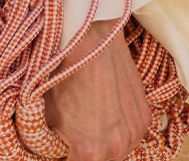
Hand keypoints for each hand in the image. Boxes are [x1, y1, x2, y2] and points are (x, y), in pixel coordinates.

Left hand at [45, 19, 150, 160]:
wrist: (89, 38)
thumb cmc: (62, 73)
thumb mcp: (44, 114)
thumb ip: (49, 142)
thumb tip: (50, 149)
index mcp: (90, 152)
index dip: (64, 156)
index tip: (61, 147)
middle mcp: (116, 147)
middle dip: (85, 152)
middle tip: (73, 135)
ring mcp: (135, 131)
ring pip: (117, 152)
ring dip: (104, 143)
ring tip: (90, 123)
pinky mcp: (145, 116)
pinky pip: (131, 134)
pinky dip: (118, 129)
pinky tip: (104, 114)